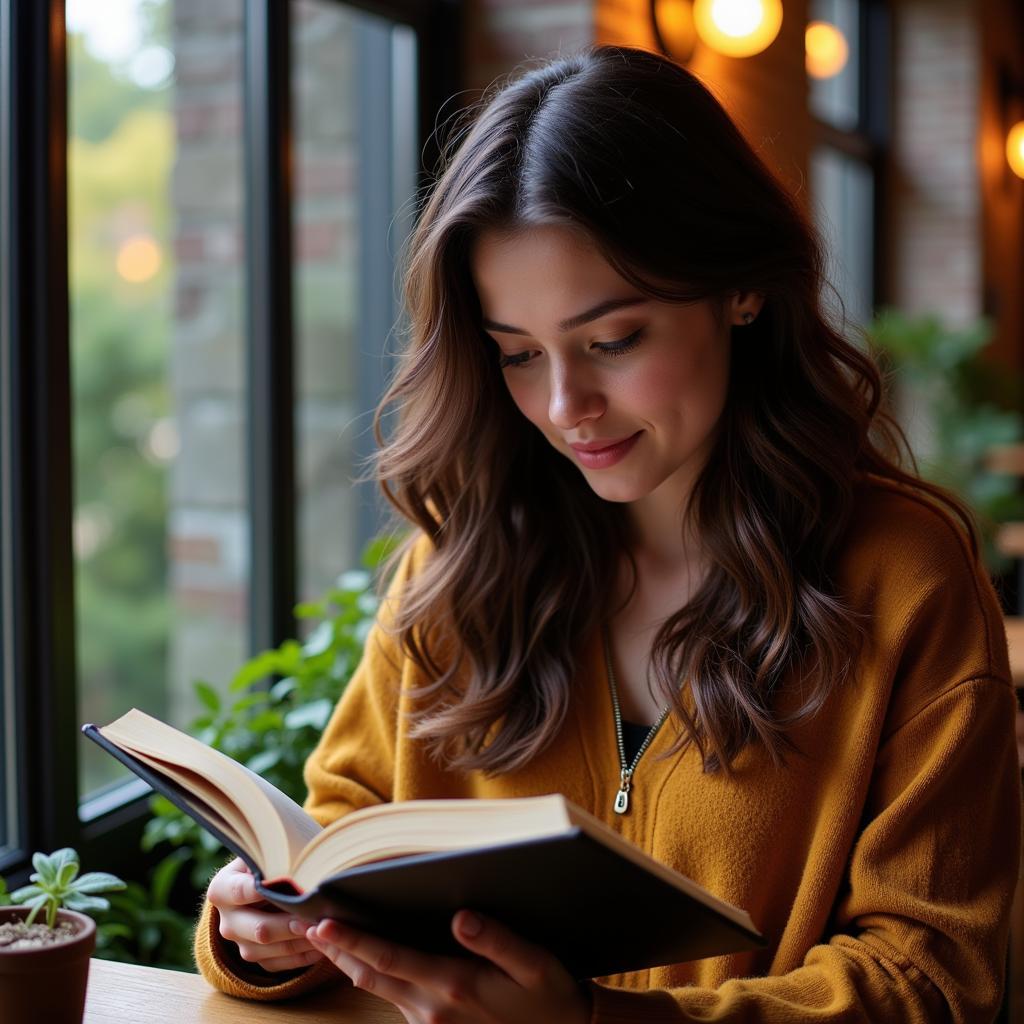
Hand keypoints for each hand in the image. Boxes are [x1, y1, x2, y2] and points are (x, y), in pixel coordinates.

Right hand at [206, 857, 324, 972]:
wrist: (264, 886)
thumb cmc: (269, 863)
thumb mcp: (265, 854)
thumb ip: (274, 857)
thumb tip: (298, 861)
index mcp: (222, 889)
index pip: (239, 891)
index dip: (261, 890)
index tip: (287, 885)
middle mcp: (227, 921)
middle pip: (260, 929)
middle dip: (291, 924)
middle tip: (316, 917)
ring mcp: (240, 944)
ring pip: (271, 950)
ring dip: (300, 942)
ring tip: (325, 931)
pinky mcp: (257, 959)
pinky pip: (279, 965)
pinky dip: (302, 957)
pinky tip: (322, 945)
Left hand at [302, 910, 591, 1023]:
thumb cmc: (550, 997)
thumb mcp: (535, 965)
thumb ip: (497, 940)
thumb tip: (461, 916)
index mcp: (453, 986)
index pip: (389, 958)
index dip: (352, 941)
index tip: (321, 924)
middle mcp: (433, 1008)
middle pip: (370, 975)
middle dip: (336, 948)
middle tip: (306, 920)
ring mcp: (430, 1022)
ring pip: (377, 988)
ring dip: (350, 960)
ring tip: (326, 934)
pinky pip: (394, 997)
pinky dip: (373, 973)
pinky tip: (368, 955)